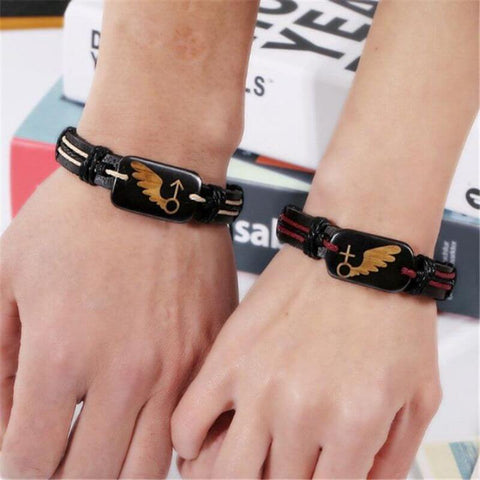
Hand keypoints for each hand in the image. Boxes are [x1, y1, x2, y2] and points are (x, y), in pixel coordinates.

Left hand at [0, 167, 237, 477]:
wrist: (153, 178)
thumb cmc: (80, 216)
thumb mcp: (6, 276)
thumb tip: (5, 418)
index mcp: (62, 355)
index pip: (29, 460)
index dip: (17, 473)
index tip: (22, 462)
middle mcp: (127, 373)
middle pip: (90, 477)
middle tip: (57, 466)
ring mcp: (178, 364)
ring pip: (149, 467)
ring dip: (116, 474)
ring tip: (103, 457)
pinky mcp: (210, 349)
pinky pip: (194, 425)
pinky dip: (171, 445)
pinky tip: (153, 431)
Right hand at [172, 245, 440, 478]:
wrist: (355, 252)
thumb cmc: (389, 313)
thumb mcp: (418, 395)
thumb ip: (390, 462)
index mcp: (352, 425)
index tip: (314, 475)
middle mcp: (299, 413)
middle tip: (282, 467)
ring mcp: (256, 385)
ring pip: (223, 473)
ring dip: (228, 478)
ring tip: (239, 466)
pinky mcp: (227, 356)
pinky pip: (187, 422)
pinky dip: (189, 446)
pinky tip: (204, 441)